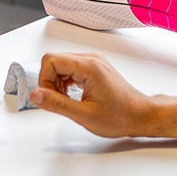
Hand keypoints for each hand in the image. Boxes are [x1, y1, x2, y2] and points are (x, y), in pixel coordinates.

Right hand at [30, 52, 156, 137]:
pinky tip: (72, 96)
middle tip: (59, 101)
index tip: (50, 97)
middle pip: (55, 61)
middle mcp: (91, 60)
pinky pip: (71, 68)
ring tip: (67, 100)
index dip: (44, 80)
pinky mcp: (95, 69)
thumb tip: (36, 95)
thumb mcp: (83, 115)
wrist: (140, 115)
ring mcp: (94, 63)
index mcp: (89, 67)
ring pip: (62, 64)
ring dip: (57, 83)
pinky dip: (66, 82)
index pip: (51, 60)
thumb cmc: (120, 116)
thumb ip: (56, 104)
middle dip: (50, 82)